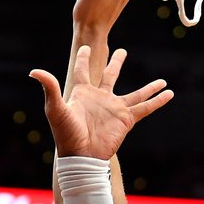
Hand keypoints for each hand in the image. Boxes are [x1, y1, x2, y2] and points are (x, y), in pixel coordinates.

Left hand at [32, 45, 172, 160]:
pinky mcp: (125, 120)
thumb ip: (49, 88)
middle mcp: (100, 98)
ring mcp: (114, 109)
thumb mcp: (55, 109)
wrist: (81, 156)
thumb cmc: (66, 134)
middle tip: (122, 51)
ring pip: (135, 93)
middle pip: (110, 76)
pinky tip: (169, 94)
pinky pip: (145, 108)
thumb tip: (34, 71)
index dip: (84, 58)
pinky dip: (157, 102)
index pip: (83, 70)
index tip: (85, 47)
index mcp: (82, 93)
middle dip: (115, 63)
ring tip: (162, 79)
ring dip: (148, 87)